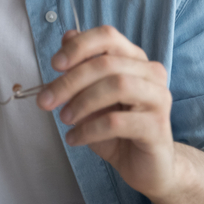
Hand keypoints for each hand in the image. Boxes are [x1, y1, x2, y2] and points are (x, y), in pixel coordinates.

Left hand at [37, 26, 177, 200]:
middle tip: (45, 100)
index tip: (54, 65)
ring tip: (64, 118)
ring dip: (82, 102)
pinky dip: (89, 129)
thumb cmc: (117, 129)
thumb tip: (67, 36)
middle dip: (70, 81)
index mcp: (134, 59)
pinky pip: (118, 121)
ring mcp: (158, 98)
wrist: (146, 166)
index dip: (79, 46)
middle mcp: (151, 73)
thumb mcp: (91, 96)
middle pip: (107, 63)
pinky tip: (74, 138)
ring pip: (117, 86)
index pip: (108, 36)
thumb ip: (82, 67)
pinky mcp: (158, 127)